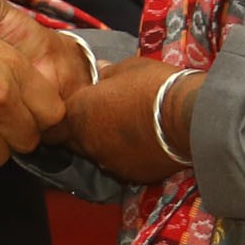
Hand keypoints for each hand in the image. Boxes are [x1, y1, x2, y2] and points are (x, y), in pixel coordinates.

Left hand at [62, 59, 205, 184]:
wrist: (188, 118)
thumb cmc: (153, 85)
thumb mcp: (128, 68)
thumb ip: (108, 73)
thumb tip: (100, 70)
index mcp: (80, 112)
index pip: (56, 120)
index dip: (66, 113)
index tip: (77, 107)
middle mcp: (87, 143)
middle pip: (73, 140)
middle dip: (80, 130)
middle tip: (98, 117)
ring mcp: (108, 163)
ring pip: (96, 154)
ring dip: (102, 144)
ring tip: (122, 131)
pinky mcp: (130, 176)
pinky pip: (119, 165)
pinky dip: (124, 156)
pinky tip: (139, 145)